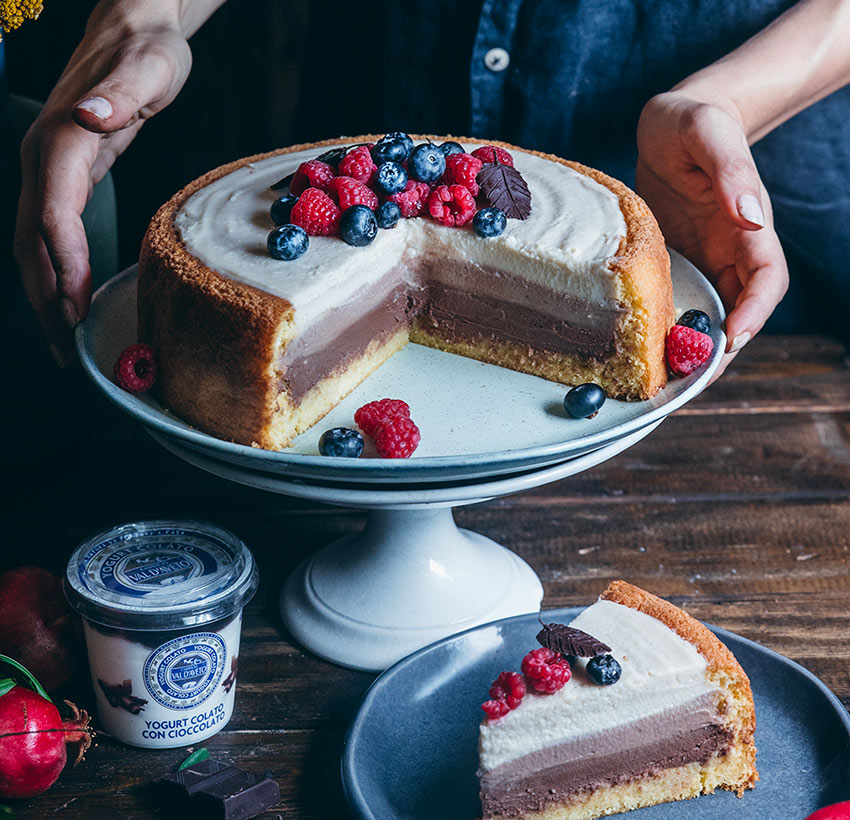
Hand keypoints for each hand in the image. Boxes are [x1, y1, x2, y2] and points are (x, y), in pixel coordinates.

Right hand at [13, 4, 192, 364]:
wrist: (132, 31)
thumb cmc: (147, 51)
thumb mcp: (148, 67)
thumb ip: (121, 93)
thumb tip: (91, 117)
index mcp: (63, 141)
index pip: (53, 214)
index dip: (63, 264)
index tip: (75, 307)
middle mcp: (44, 159)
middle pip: (32, 240)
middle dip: (45, 296)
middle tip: (63, 348)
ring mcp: (48, 169)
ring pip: (32, 242)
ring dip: (43, 293)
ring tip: (58, 340)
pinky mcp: (63, 176)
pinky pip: (48, 233)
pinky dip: (53, 271)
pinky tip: (66, 298)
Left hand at [635, 91, 788, 376]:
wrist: (671, 125)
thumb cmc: (693, 121)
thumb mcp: (708, 132)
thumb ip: (730, 171)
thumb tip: (749, 216)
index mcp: (748, 226)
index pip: (766, 280)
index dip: (754, 313)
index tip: (730, 339)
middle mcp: (730, 252)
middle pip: (738, 312)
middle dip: (718, 350)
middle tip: (685, 382)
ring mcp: (704, 261)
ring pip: (707, 315)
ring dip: (690, 349)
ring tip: (660, 381)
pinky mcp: (675, 265)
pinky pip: (676, 304)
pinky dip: (665, 330)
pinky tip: (639, 350)